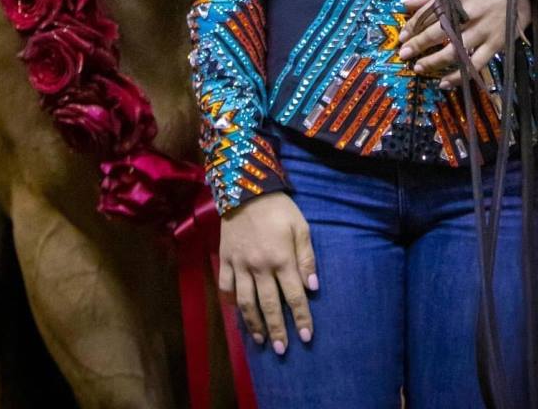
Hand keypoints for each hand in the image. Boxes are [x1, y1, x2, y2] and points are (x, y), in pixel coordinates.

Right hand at [218, 192, 317, 352]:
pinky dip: (231, 302)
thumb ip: (306, 257)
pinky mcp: (225, 259)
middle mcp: (260, 267)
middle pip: (269, 305)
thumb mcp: (300, 226)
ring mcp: (240, 265)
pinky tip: (237, 313)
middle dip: (277, 329)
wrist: (245, 188)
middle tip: (282, 349)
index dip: (301, 318)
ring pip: (246, 302)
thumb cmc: (278, 208)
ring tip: (261, 340)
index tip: (307, 337)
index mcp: (281, 259)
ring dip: (254, 324)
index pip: (294, 296)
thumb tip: (313, 286)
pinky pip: (226, 286)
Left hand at [397, 0, 531, 88]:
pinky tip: (444, 82)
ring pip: (454, 51)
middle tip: (403, 54)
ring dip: (434, 62)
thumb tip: (404, 3)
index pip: (429, 11)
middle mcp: (470, 12)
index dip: (413, 25)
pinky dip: (459, 76)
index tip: (402, 36)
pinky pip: (475, 65)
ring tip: (419, 68)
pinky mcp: (496, 44)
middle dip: (418, 44)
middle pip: (439, 31)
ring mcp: (484, 30)